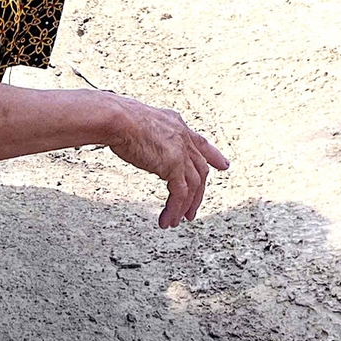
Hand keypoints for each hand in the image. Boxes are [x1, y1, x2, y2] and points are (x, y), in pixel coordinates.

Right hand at [104, 96, 230, 227]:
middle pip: (200, 169)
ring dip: (185, 206)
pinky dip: (175, 209)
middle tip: (192, 210)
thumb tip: (140, 140)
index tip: (223, 165)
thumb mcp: (142, 122)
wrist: (117, 119)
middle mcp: (182, 137)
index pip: (200, 143)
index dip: (213, 156)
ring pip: (193, 185)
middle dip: (198, 193)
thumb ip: (150, 134)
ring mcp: (180, 151)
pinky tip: (167, 219)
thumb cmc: (119, 119)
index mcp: (176, 124)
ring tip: (176, 221)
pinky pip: (180, 194)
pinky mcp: (174, 165)